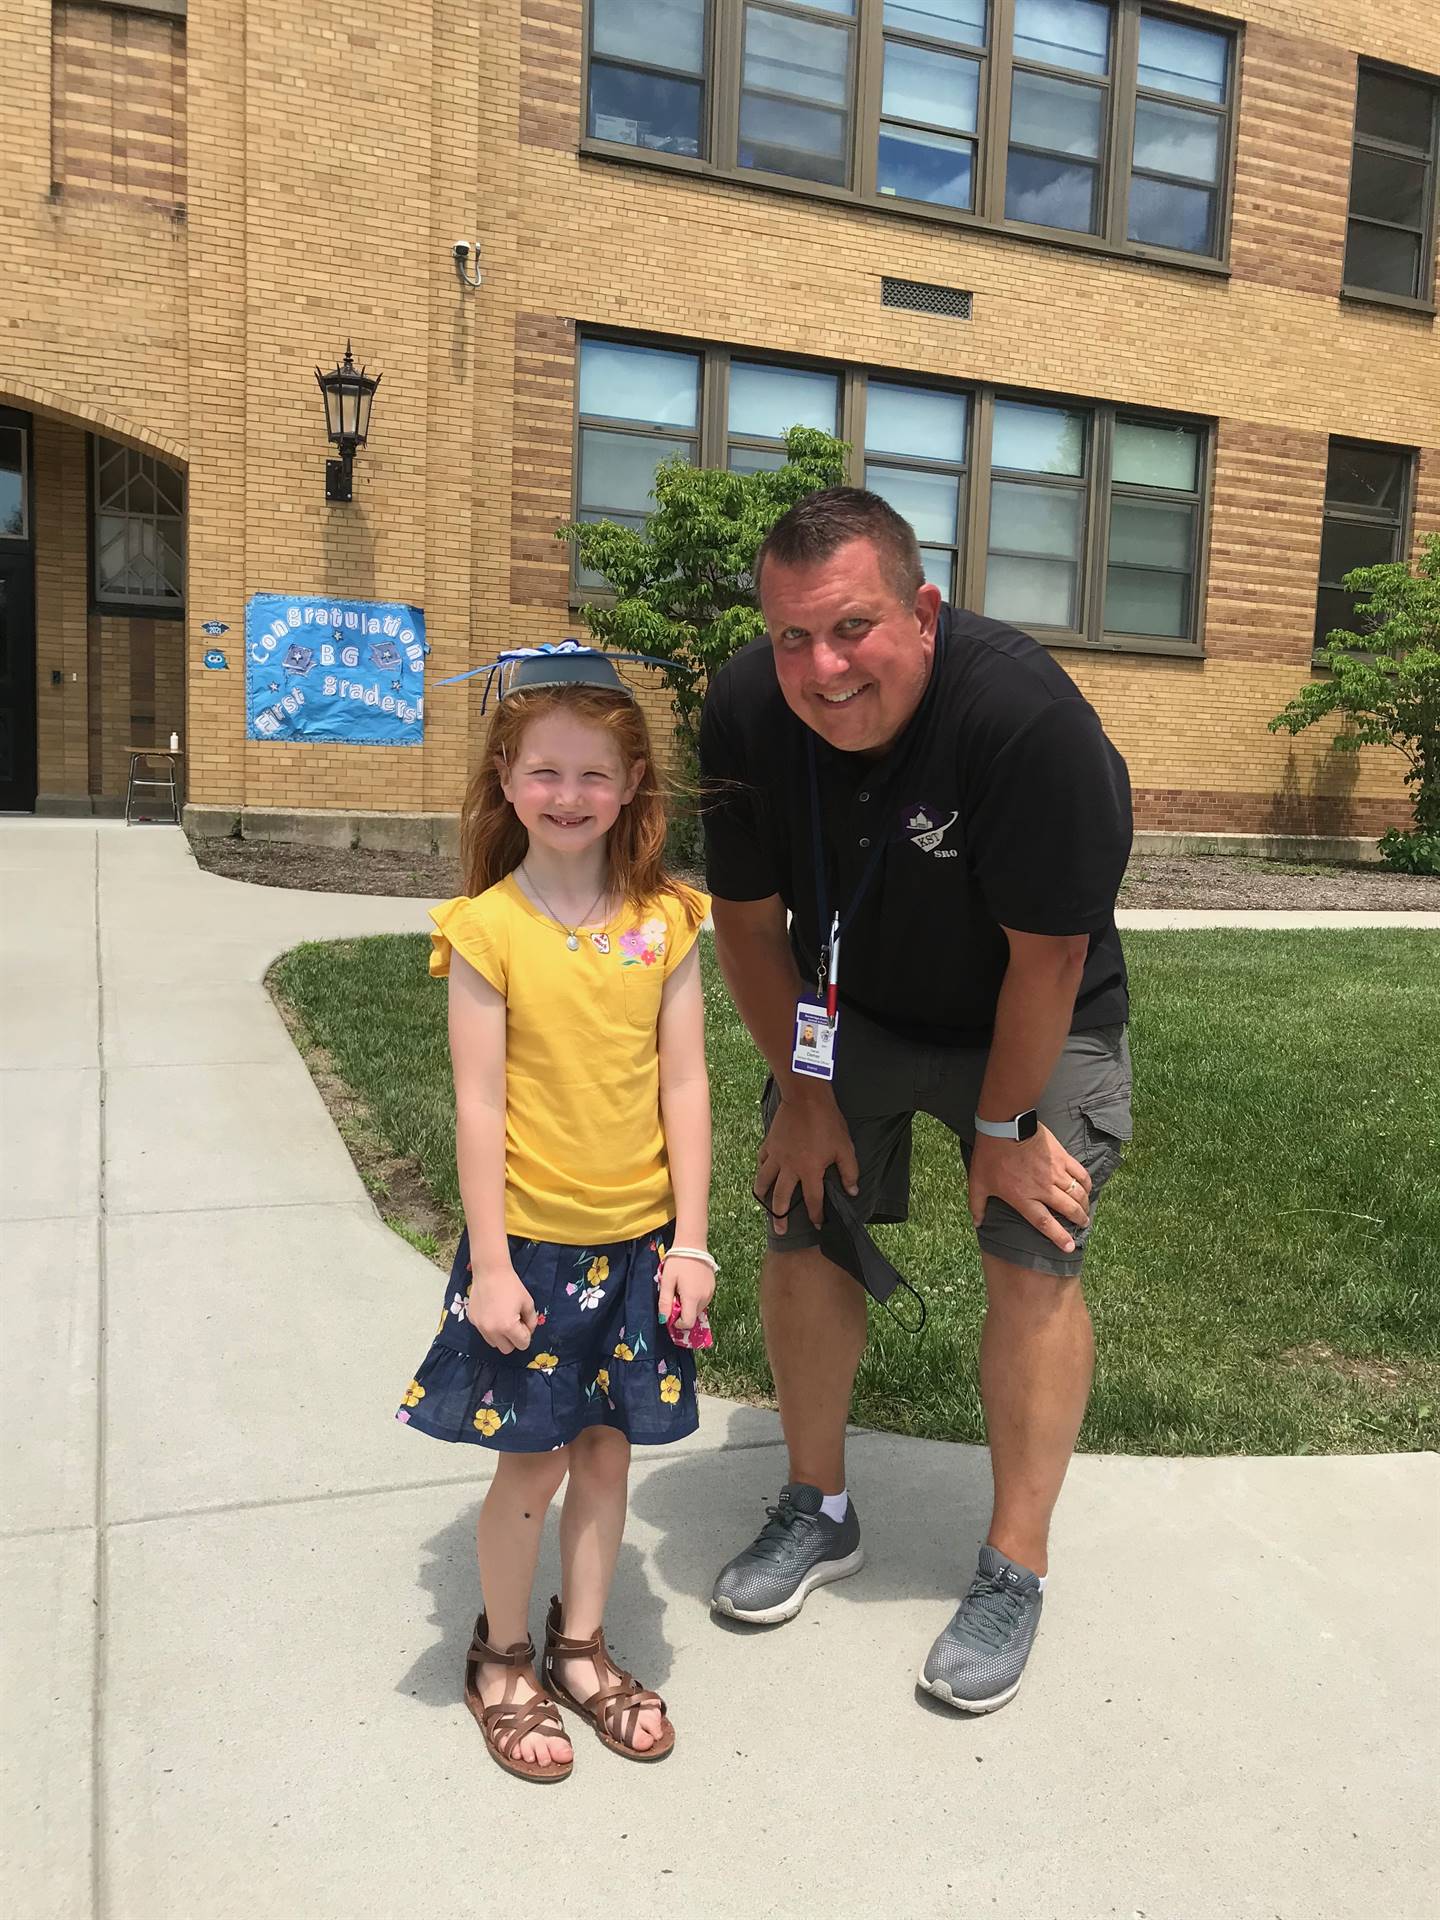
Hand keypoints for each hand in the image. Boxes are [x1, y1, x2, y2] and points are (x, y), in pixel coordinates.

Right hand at [466, 1263, 538, 1353]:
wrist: (490, 1272)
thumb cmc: (511, 1285)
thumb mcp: (528, 1303)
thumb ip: (532, 1321)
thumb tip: (528, 1331)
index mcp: (508, 1327)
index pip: (522, 1345)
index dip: (526, 1335)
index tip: (524, 1323)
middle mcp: (492, 1331)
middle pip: (507, 1349)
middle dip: (513, 1340)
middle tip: (515, 1323)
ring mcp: (480, 1327)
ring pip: (494, 1343)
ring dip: (501, 1336)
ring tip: (503, 1318)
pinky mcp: (472, 1321)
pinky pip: (484, 1332)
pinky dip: (490, 1328)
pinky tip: (492, 1312)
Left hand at [658, 1254, 714, 1334]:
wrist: (693, 1244)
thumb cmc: (677, 1262)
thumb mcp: (667, 1281)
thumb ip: (665, 1302)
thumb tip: (664, 1320)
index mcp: (692, 1297)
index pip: (688, 1323)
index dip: (678, 1324)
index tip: (671, 1315)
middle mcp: (705, 1298)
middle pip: (693, 1316)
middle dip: (682, 1313)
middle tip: (674, 1297)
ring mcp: (711, 1292)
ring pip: (699, 1309)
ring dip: (689, 1306)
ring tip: (681, 1290)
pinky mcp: (713, 1287)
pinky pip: (704, 1300)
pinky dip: (695, 1299)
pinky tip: (689, 1286)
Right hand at [756, 1083, 859, 1232]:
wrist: (806, 1098)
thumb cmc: (828, 1122)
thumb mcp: (845, 1148)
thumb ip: (849, 1172)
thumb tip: (852, 1191)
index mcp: (810, 1170)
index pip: (813, 1201)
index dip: (816, 1215)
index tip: (817, 1224)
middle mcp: (790, 1167)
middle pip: (781, 1198)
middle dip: (780, 1217)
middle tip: (780, 1230)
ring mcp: (776, 1156)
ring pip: (764, 1181)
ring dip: (763, 1196)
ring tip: (764, 1204)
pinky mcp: (769, 1144)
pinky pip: (762, 1161)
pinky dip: (762, 1170)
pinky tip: (764, 1173)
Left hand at [967, 1127, 1091, 1254]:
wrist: (1005, 1125)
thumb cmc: (990, 1154)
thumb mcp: (978, 1182)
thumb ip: (977, 1205)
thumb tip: (977, 1223)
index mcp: (1023, 1197)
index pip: (1045, 1223)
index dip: (1059, 1237)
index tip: (1069, 1247)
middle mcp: (1043, 1188)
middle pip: (1068, 1209)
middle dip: (1079, 1220)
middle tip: (1083, 1225)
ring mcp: (1055, 1172)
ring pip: (1077, 1193)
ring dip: (1085, 1204)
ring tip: (1086, 1210)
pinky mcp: (1062, 1157)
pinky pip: (1080, 1173)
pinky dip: (1086, 1183)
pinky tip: (1087, 1188)